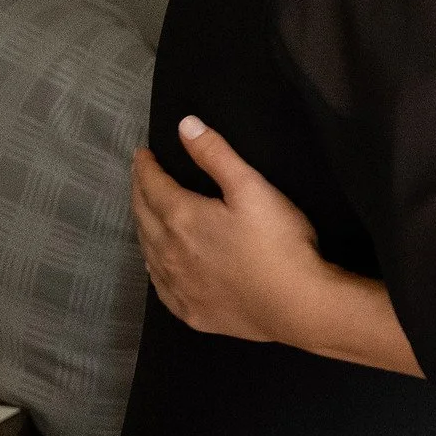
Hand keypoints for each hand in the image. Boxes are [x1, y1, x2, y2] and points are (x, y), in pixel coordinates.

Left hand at [129, 116, 331, 343]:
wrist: (296, 305)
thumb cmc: (278, 242)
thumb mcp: (252, 188)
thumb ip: (216, 155)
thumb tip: (185, 125)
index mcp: (181, 217)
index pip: (152, 185)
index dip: (146, 166)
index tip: (143, 154)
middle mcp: (168, 252)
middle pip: (143, 216)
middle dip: (140, 192)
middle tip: (141, 178)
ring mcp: (177, 285)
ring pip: (147, 250)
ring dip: (144, 228)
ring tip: (147, 214)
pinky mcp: (190, 310)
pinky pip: (160, 285)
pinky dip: (154, 266)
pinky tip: (159, 264)